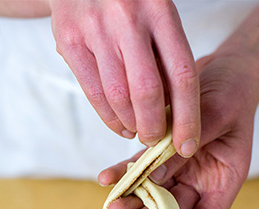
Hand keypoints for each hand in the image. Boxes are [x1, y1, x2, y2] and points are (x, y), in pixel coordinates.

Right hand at [50, 0, 200, 152]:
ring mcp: (95, 29)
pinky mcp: (69, 40)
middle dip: (155, 127)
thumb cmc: (131, 3)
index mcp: (160, 12)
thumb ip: (167, 57)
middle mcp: (128, 19)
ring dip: (132, 124)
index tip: (188, 144)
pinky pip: (93, 92)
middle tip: (157, 140)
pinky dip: (109, 117)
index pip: (183, 76)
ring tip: (139, 131)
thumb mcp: (158, 16)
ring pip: (118, 96)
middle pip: (148, 92)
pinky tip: (120, 123)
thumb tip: (176, 114)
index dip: (188, 117)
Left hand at [100, 51, 258, 208]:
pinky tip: (106, 177)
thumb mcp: (216, 113)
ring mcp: (183, 167)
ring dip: (131, 201)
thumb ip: (188, 143)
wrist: (227, 68)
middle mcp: (204, 179)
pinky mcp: (163, 150)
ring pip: (154, 193)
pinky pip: (142, 167)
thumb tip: (157, 174)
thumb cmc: (232, 90)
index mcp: (225, 179)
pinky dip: (125, 173)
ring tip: (109, 208)